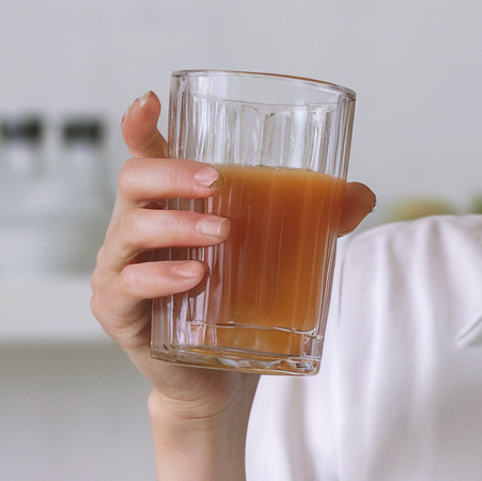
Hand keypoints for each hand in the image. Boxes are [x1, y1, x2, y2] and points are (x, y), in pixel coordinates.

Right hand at [90, 91, 374, 421]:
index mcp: (166, 206)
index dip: (140, 125)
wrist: (220, 380)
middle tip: (218, 181)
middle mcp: (134, 231)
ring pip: (131, 230)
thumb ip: (315, 221)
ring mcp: (120, 270)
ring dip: (178, 225)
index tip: (151, 101)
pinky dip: (161, 278)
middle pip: (134, 181)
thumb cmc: (238, 305)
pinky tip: (195, 276)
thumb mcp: (277, 256)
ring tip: (222, 233)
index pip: (145, 155)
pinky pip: (128, 287)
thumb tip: (362, 194)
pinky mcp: (119, 313)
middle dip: (172, 173)